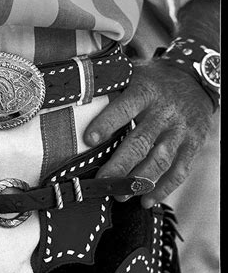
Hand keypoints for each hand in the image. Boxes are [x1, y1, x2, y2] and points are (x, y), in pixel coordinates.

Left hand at [84, 59, 213, 208]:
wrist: (197, 79)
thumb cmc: (155, 80)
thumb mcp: (134, 73)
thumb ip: (111, 85)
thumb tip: (75, 92)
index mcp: (145, 92)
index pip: (124, 108)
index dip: (106, 124)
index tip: (89, 139)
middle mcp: (164, 112)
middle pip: (141, 142)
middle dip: (120, 165)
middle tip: (102, 182)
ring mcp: (180, 130)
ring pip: (160, 160)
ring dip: (140, 181)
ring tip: (121, 195)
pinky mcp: (193, 144)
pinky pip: (180, 170)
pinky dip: (164, 188)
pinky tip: (146, 199)